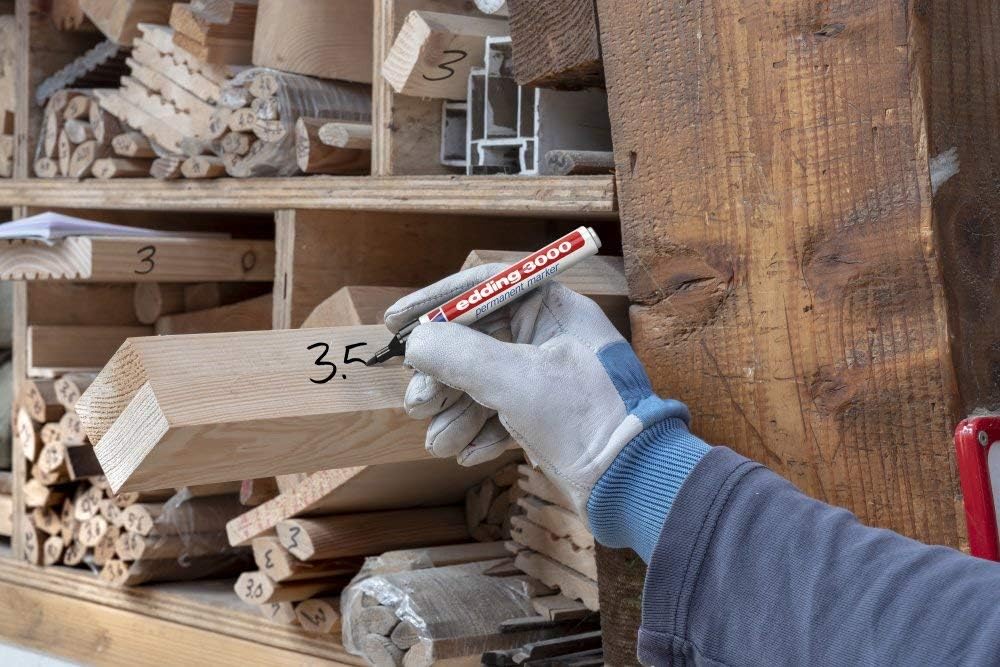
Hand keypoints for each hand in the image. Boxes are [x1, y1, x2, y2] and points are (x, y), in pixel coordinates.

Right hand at [385, 264, 689, 517]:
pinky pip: (499, 413)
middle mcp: (550, 337)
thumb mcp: (516, 380)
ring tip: (440, 441)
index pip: (484, 286)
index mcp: (554, 309)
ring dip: (455, 412)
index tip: (396, 321)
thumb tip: (416, 342)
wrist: (635, 482)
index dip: (435, 302)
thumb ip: (459, 354)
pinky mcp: (546, 416)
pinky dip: (480, 431)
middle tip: (415, 403)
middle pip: (475, 340)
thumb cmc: (587, 419)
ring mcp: (548, 378)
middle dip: (441, 375)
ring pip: (483, 382)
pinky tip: (468, 452)